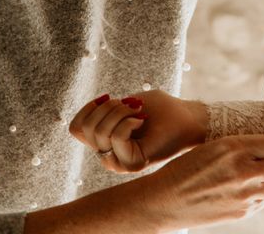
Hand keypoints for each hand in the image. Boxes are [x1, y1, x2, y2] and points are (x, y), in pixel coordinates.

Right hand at [69, 90, 207, 172]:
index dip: (89, 108)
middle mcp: (109, 156)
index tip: (110, 98)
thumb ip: (108, 111)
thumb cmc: (163, 109)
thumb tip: (95, 109)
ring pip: (100, 132)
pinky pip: (116, 138)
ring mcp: (119, 162)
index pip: (76, 128)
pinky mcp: (132, 165)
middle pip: (87, 127)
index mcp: (106, 142)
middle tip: (133, 106)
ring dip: (120, 113)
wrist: (188, 119)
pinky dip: (128, 122)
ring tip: (139, 113)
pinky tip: (143, 121)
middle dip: (109, 108)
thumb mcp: (129, 103)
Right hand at [149, 134, 263, 230]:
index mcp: (234, 147)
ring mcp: (245, 195)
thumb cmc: (186, 168)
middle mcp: (243, 171)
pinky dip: (261, 193)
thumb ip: (244, 145)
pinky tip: (244, 188)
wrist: (165, 201)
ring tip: (257, 174)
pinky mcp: (242, 212)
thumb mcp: (213, 145)